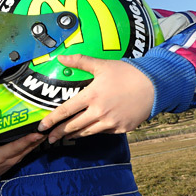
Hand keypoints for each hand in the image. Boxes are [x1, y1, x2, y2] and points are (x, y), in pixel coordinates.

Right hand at [0, 133, 45, 184]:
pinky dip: (33, 144)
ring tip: (47, 129)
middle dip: (37, 138)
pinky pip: (26, 150)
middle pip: (26, 147)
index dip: (26, 140)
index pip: (15, 147)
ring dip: (38, 140)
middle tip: (48, 126)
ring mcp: (13, 160)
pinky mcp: (14, 159)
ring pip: (28, 149)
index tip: (37, 133)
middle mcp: (9, 158)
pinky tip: (38, 136)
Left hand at [38, 54, 153, 142]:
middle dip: (58, 133)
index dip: (51, 120)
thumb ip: (80, 61)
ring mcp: (111, 122)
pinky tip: (86, 131)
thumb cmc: (127, 73)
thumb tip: (61, 57)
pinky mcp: (121, 129)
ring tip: (63, 137)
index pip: (65, 110)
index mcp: (91, 96)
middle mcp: (99, 112)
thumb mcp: (102, 65)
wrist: (154, 86)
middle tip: (48, 138)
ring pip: (86, 132)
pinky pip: (102, 132)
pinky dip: (92, 132)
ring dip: (73, 135)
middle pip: (73, 126)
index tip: (41, 127)